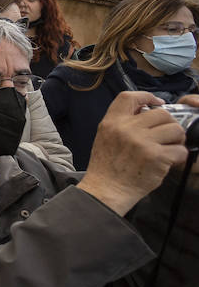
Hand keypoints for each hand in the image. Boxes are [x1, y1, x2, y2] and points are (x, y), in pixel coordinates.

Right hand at [78, 92, 189, 215]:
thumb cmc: (107, 167)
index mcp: (112, 122)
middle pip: (161, 113)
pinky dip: (178, 157)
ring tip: (169, 148)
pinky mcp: (156, 157)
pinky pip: (180, 150)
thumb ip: (122, 123)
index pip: (130, 97)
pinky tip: (169, 162)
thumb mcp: (105, 137)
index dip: (147, 96)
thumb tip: (146, 112)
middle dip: (168, 124)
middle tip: (166, 135)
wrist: (106, 189)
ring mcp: (142, 142)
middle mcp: (127, 129)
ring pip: (175, 129)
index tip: (156, 103)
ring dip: (176, 139)